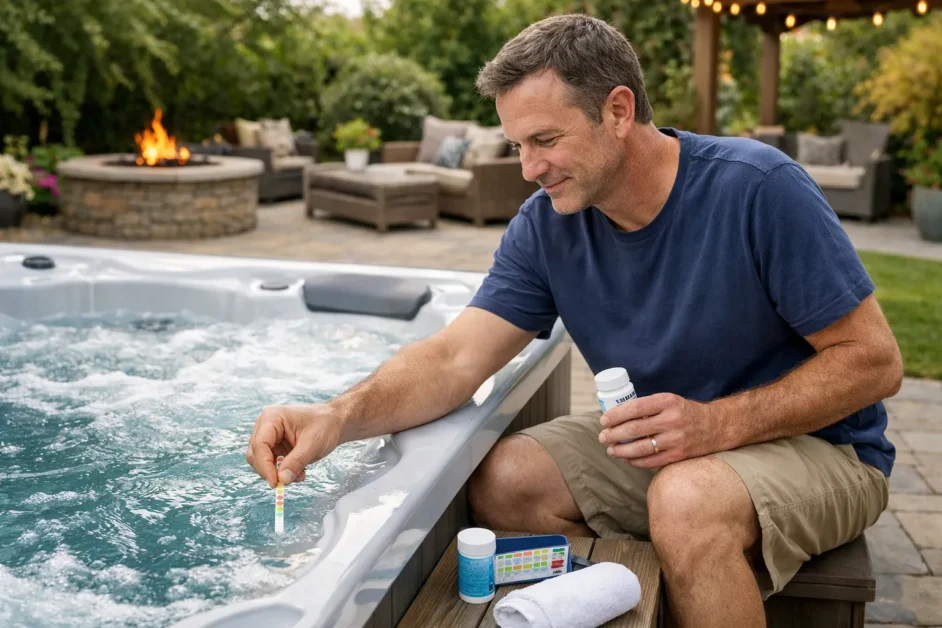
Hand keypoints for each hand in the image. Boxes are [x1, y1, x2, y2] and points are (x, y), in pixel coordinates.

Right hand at [245, 403, 344, 486]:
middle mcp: (266, 425)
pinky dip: (283, 472)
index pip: (259, 444)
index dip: (264, 465)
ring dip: (278, 473)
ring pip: (261, 461)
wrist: (334, 422)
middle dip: (270, 471)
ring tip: (299, 475)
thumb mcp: (313, 444)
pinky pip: (271, 464)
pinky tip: (299, 472)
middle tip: (287, 482)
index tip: (275, 482)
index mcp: (272, 417)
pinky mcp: (274, 446)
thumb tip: (282, 480)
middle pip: (256, 454)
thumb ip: (296, 462)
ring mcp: (269, 436)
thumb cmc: (325, 425)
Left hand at [597, 393, 728, 467]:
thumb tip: (616, 416)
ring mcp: (676, 439)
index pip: (635, 408)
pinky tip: (627, 458)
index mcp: (667, 401)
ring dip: (621, 450)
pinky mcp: (679, 455)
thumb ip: (648, 407)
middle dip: (613, 434)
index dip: (615, 415)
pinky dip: (636, 461)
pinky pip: (652, 461)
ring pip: (641, 447)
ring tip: (610, 450)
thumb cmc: (685, 412)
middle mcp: (672, 420)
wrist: (716, 426)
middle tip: (602, 437)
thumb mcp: (669, 401)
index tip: (603, 420)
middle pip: (634, 429)